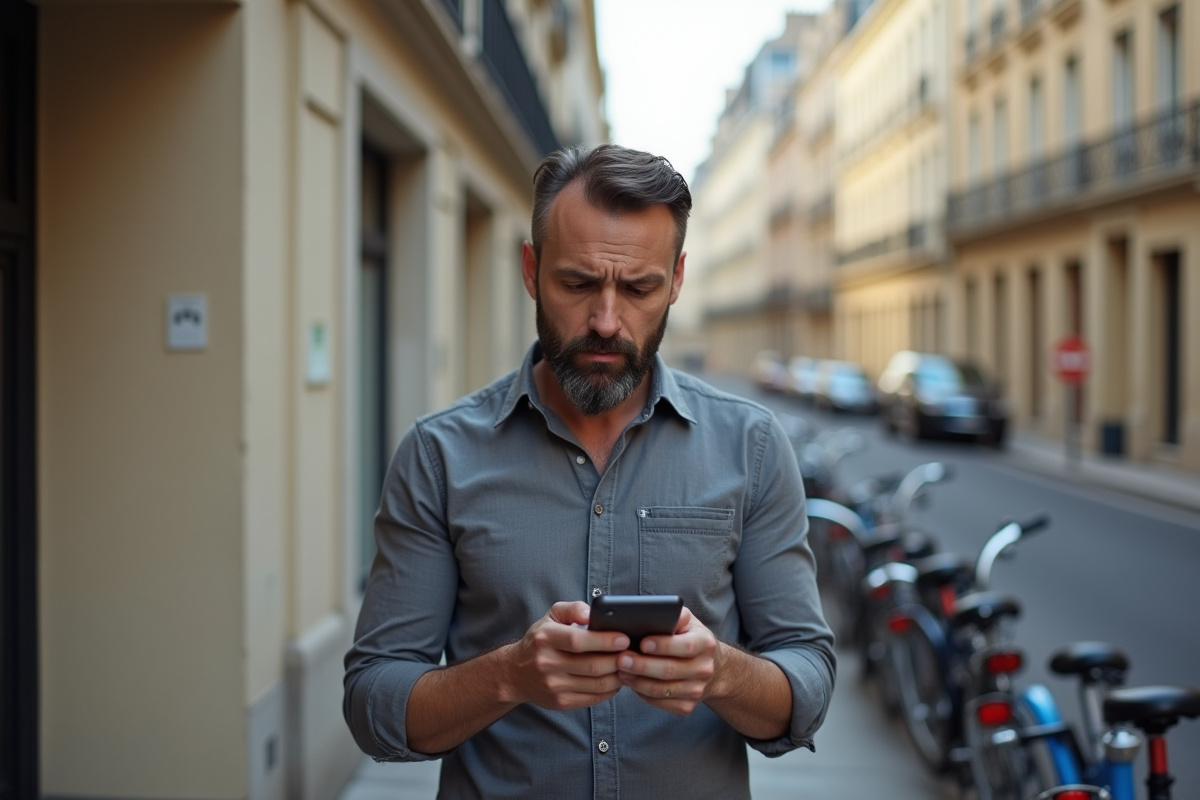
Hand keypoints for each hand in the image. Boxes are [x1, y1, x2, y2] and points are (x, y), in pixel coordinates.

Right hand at [503, 601, 632, 710]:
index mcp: (545, 639)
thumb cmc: (540, 640)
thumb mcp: (550, 617)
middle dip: (618, 660)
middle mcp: (547, 663)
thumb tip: (591, 614)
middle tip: (633, 653)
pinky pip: (593, 698)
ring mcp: (554, 686)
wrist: (515, 673)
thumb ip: (572, 609)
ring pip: (596, 684)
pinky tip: (617, 679)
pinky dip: (611, 689)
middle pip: (592, 665)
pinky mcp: (561, 702)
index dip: (604, 640)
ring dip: (618, 676)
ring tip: (629, 666)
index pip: (577, 641)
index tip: (624, 638)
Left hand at [614, 606, 719, 715]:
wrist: (714, 668)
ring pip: (662, 690)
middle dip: (642, 665)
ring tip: (621, 671)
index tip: (642, 643)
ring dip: (638, 681)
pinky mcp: (687, 707)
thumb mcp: (689, 622)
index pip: (685, 646)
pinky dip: (643, 694)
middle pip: (670, 670)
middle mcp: (704, 669)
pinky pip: (661, 703)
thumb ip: (676, 615)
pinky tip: (632, 683)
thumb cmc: (692, 639)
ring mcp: (697, 690)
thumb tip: (658, 610)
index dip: (662, 646)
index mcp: (705, 644)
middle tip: (621, 659)